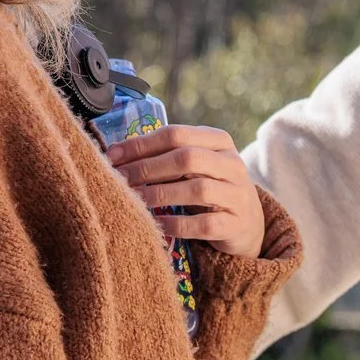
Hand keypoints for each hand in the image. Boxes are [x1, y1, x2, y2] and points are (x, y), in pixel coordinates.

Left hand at [101, 124, 266, 256]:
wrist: (247, 222)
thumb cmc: (211, 187)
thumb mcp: (197, 165)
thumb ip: (167, 155)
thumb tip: (116, 154)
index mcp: (219, 141)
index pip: (177, 134)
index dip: (141, 144)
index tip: (113, 155)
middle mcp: (233, 164)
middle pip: (187, 158)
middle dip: (148, 168)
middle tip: (120, 179)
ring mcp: (238, 195)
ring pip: (197, 189)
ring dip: (160, 194)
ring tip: (135, 200)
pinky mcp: (236, 224)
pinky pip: (204, 224)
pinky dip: (177, 224)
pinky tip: (158, 224)